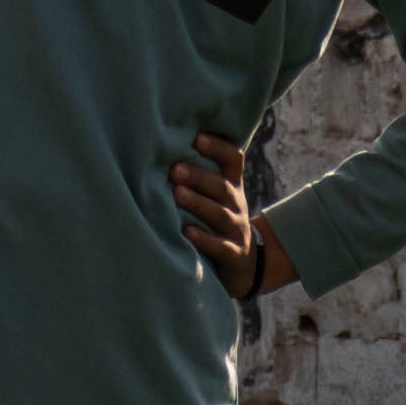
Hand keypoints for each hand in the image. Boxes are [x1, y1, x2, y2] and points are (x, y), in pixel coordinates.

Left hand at [172, 127, 281, 297]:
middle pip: (221, 187)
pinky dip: (204, 238)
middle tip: (175, 169)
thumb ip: (198, 178)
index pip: (233, 160)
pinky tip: (187, 232)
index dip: (218, 148)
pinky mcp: (233, 255)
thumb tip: (161, 149)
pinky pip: (220, 246)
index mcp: (232, 187)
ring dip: (197, 202)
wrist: (244, 266)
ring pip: (219, 214)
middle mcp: (236, 206)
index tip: (197, 138)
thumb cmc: (215, 225)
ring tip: (177, 193)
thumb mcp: (215, 199)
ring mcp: (236, 231)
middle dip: (198, 177)